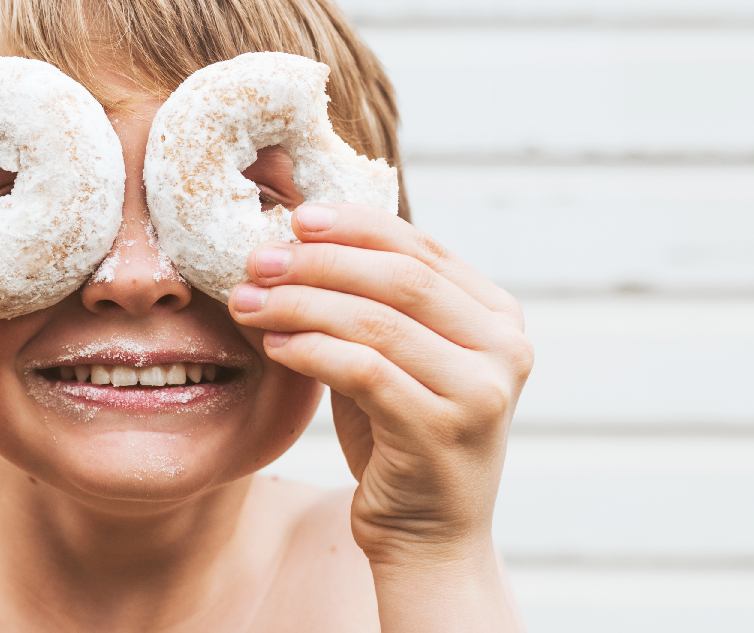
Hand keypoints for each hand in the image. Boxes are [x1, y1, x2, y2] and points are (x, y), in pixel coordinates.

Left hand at [229, 203, 532, 564]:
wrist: (428, 536)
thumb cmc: (399, 435)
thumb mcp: (395, 355)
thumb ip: (371, 301)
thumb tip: (300, 236)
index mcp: (498, 316)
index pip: (421, 248)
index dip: (355, 225)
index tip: (298, 217)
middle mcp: (504, 348)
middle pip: (400, 277)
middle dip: (319, 261)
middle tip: (258, 259)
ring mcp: (480, 391)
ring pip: (376, 322)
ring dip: (301, 304)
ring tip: (249, 301)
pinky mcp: (442, 431)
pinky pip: (363, 371)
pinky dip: (310, 350)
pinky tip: (273, 345)